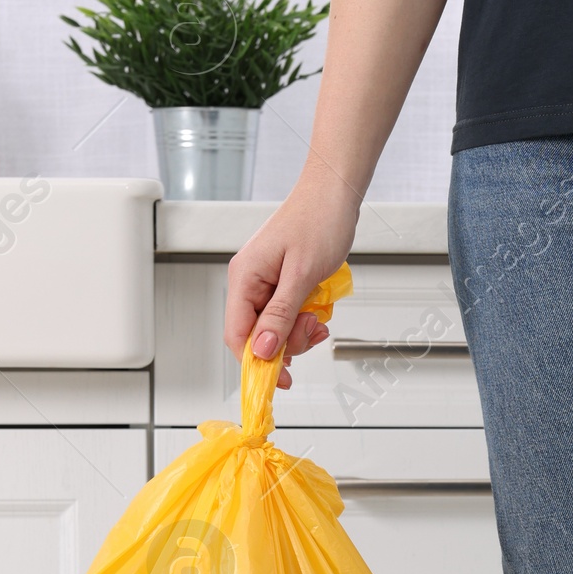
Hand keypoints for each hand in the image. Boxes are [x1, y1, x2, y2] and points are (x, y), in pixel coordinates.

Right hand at [224, 180, 360, 389]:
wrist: (335, 193)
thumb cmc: (319, 220)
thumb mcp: (302, 274)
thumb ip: (280, 315)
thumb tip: (263, 351)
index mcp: (244, 277)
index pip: (237, 335)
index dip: (256, 363)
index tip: (279, 380)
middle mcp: (249, 282)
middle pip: (256, 336)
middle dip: (285, 344)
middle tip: (312, 331)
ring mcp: (264, 282)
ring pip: (273, 329)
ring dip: (298, 333)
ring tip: (318, 318)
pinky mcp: (280, 283)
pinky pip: (286, 315)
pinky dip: (303, 320)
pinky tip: (318, 312)